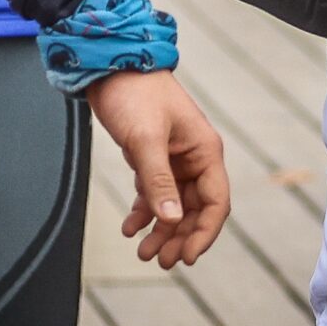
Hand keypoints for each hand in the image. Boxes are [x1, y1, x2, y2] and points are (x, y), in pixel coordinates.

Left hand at [85, 70, 230, 269]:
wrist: (110, 64)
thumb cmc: (134, 93)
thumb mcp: (145, 138)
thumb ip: (158, 180)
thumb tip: (172, 219)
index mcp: (204, 151)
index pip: (216, 203)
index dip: (204, 233)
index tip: (187, 257)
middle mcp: (194, 158)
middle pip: (196, 210)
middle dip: (180, 238)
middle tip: (160, 262)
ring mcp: (173, 159)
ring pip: (174, 206)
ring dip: (162, 230)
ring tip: (144, 253)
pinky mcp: (152, 158)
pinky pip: (154, 194)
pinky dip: (144, 212)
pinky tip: (130, 228)